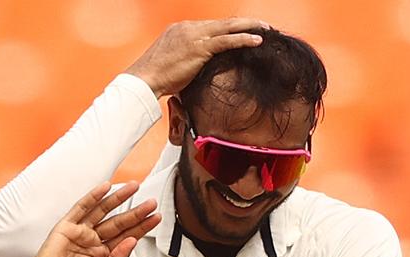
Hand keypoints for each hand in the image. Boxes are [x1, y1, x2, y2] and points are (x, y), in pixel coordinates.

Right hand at [18, 182, 159, 256]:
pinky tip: (105, 188)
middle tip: (151, 203)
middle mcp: (95, 241)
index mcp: (105, 255)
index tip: (156, 217)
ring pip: (103, 211)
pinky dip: (93, 197)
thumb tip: (131, 242)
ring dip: (118, 198)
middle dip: (136, 212)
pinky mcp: (67, 227)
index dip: (142, 227)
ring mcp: (81, 232)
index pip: (128, 236)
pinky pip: (82, 208)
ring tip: (134, 187)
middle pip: (119, 222)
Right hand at [125, 18, 267, 96]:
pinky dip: (244, 38)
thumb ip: (185, 62)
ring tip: (266, 29)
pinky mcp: (200, 47)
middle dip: (243, 23)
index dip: (228, 29)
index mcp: (180, 30)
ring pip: (228, 27)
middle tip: (261, 25)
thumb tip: (196, 73)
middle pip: (222, 23)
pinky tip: (257, 40)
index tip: (242, 31)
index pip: (210, 26)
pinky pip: (227, 40)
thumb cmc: (154, 79)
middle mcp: (188, 28)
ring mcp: (194, 35)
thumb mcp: (170, 64)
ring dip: (249, 26)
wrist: (143, 80)